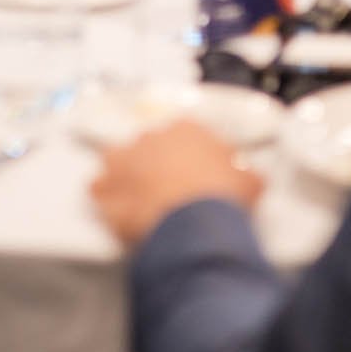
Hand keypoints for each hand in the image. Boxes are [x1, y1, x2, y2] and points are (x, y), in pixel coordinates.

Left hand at [90, 120, 263, 247]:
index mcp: (186, 129)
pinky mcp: (106, 187)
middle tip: (168, 190)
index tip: (192, 172)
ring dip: (125, 178)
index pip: (183, 136)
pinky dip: (107, 201)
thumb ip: (244, 173)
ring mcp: (123, 160)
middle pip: (148, 148)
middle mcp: (150, 137)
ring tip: (139, 201)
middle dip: (156, 166)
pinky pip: (100, 192)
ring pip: (117, 163)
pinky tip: (119, 214)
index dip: (188, 157)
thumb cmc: (223, 197)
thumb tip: (249, 178)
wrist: (195, 222)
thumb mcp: (250, 181)